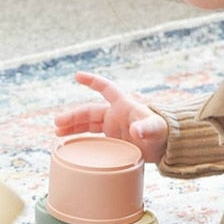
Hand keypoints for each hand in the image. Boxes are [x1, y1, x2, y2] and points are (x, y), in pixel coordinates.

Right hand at [53, 71, 168, 162]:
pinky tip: (70, 143)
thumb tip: (136, 130)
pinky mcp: (113, 140)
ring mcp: (113, 127)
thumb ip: (146, 128)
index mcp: (123, 105)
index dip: (92, 81)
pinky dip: (81, 138)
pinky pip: (93, 137)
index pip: (105, 88)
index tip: (77, 76)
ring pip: (88, 124)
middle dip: (73, 116)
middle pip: (89, 111)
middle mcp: (115, 114)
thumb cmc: (163, 133)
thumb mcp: (155, 129)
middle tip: (57, 123)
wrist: (166, 147)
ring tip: (57, 133)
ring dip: (73, 127)